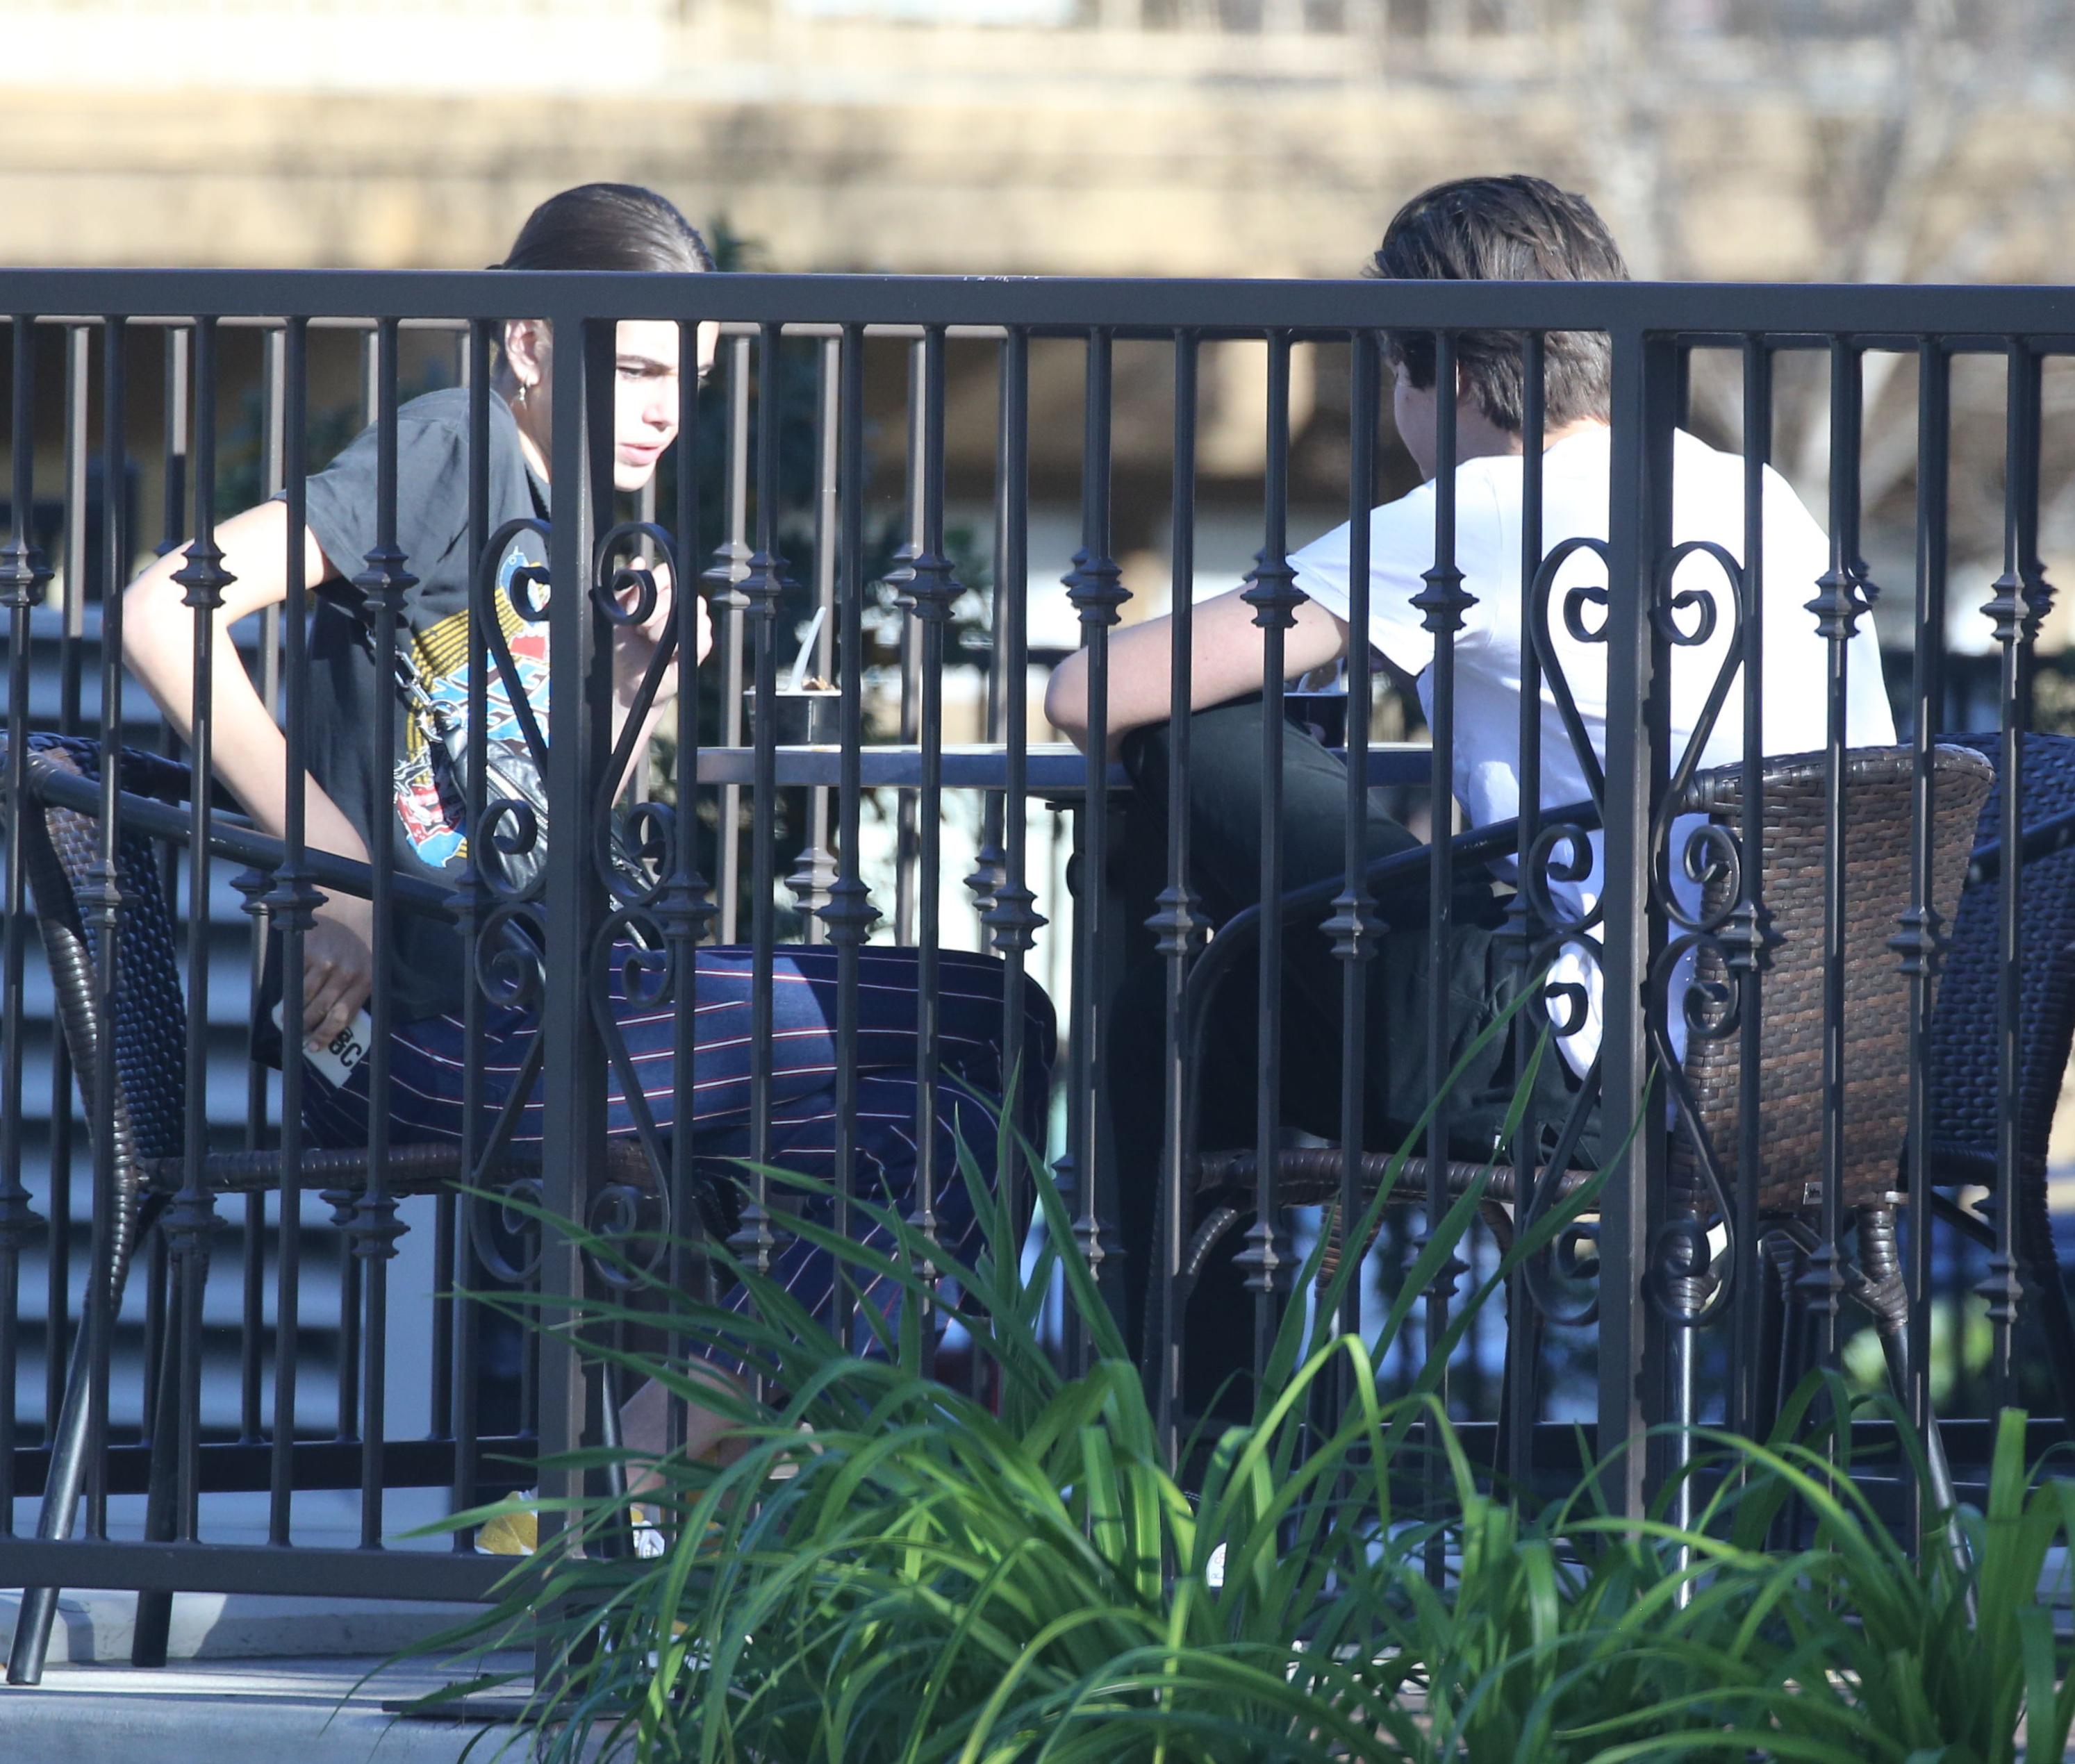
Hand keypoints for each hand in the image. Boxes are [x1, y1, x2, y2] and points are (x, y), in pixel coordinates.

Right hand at [300, 893, 374, 1051]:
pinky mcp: (308, 951)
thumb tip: (336, 1022)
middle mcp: (347, 972)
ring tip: (286, 1022)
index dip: (326, 1035)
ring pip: (304, 998)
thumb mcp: (369, 962)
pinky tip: (285, 1000)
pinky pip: (295, 979)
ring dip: (293, 1014)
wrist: (350, 901)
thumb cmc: (361, 937)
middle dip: (307, 1028)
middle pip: (321, 1011)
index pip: (343, 1017)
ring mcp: (326, 962)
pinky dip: (288, 992)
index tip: (315, 1047)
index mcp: (367, 979)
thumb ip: (357, 989)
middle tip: (298, 1038)